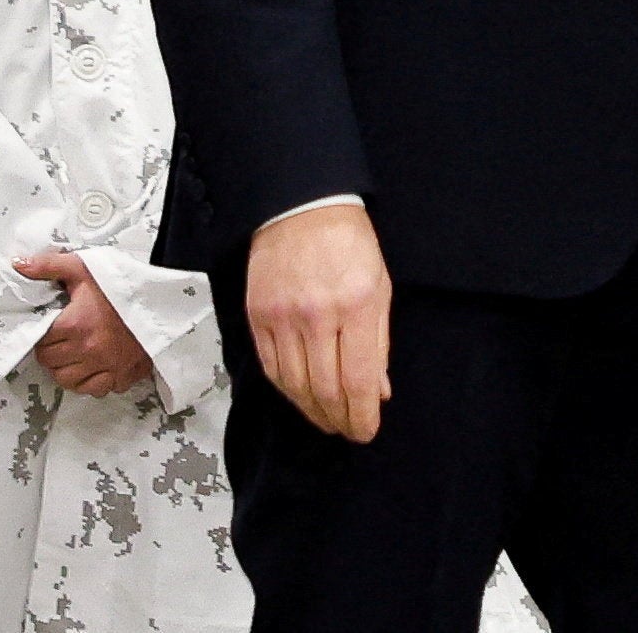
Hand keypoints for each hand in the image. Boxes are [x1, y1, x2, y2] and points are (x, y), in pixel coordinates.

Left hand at [15, 252, 155, 395]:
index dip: (42, 335)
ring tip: (73, 353)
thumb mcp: (83, 268)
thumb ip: (48, 266)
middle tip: (61, 339)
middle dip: (51, 352)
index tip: (51, 327)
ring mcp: (106, 367)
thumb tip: (18, 265)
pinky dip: (90, 382)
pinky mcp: (122, 376)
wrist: (162, 299)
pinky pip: (95, 390)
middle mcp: (87, 350)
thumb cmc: (120, 283)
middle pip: (51, 364)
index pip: (41, 342)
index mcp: (74, 324)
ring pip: (68, 381)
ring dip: (66, 369)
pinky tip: (93, 366)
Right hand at [245, 202, 390, 442]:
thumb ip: (379, 342)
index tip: (365, 431)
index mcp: (355, 305)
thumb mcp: (379, 287)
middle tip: (347, 431)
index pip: (357, 381)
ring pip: (294, 386)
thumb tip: (378, 390)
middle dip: (338, 420)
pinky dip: (287, 390)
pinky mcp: (258, 316)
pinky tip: (299, 395)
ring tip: (326, 419)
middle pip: (324, 390)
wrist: (301, 207)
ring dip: (312, 411)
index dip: (361, 416)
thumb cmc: (347, 242)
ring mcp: (283, 317)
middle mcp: (317, 315)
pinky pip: (271, 368)